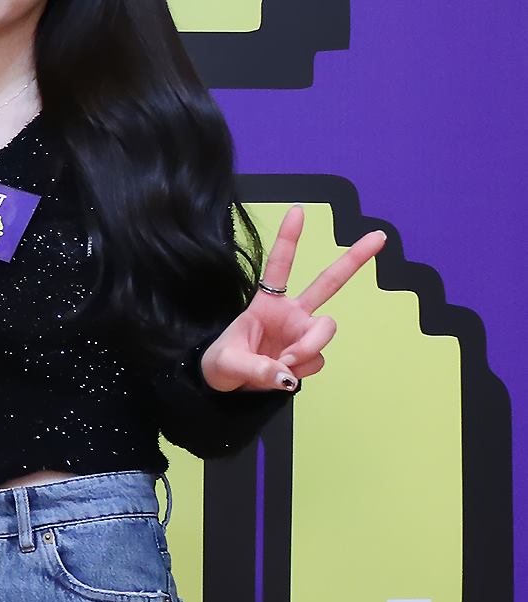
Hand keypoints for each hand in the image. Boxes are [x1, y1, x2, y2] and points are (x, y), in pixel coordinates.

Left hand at [201, 207, 385, 393]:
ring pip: (325, 330)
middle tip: (380, 235)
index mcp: (266, 303)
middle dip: (355, 258)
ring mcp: (302, 333)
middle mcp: (291, 313)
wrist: (225, 390)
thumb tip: (287, 376)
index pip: (279, 266)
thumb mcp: (227, 365)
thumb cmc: (221, 366)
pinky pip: (316, 360)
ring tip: (282, 364)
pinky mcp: (307, 355)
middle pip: (329, 282)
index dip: (288, 239)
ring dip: (307, 349)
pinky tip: (284, 376)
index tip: (298, 211)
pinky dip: (302, 370)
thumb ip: (256, 369)